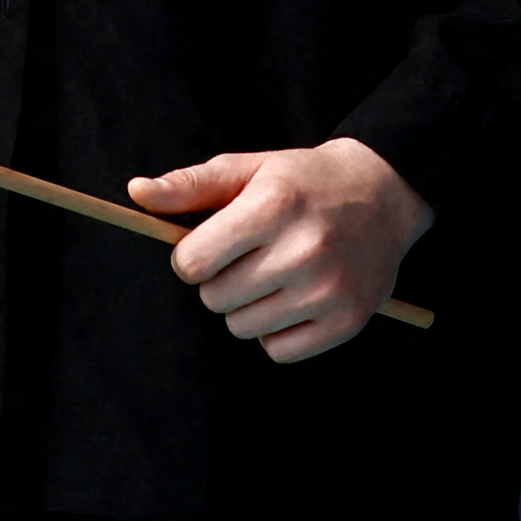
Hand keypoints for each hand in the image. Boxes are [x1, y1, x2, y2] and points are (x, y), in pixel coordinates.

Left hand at [131, 137, 434, 361]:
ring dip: (247, 307)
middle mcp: (303, 249)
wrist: (384, 192)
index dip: (192, 256)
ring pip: (242, 328)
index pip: (192, 262)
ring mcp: (328, 289)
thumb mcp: (247, 169)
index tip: (210, 246)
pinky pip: (279, 351)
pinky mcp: (347, 321)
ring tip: (274, 275)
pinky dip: (277, 332)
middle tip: (249, 257)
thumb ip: (189, 185)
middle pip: (215, 299)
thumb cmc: (301, 181)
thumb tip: (136, 193)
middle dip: (220, 280)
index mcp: (272, 206)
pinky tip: (295, 299)